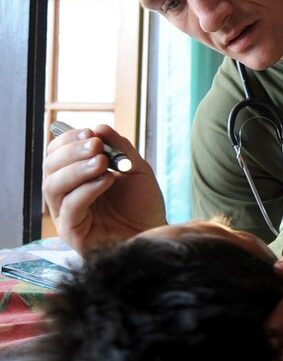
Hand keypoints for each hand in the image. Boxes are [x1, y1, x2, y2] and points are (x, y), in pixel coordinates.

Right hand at [42, 124, 165, 253]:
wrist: (155, 233)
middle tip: (95, 145)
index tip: (90, 133)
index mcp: (76, 177)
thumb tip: (99, 127)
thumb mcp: (136, 169)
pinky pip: (69, 206)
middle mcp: (66, 194)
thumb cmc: (143, 205)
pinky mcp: (71, 231)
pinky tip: (107, 180)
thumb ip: (120, 148)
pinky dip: (87, 189)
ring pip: (53, 186)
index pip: (58, 154)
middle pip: (50, 167)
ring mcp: (66, 213)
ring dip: (77, 169)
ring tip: (102, 162)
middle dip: (72, 152)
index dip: (69, 140)